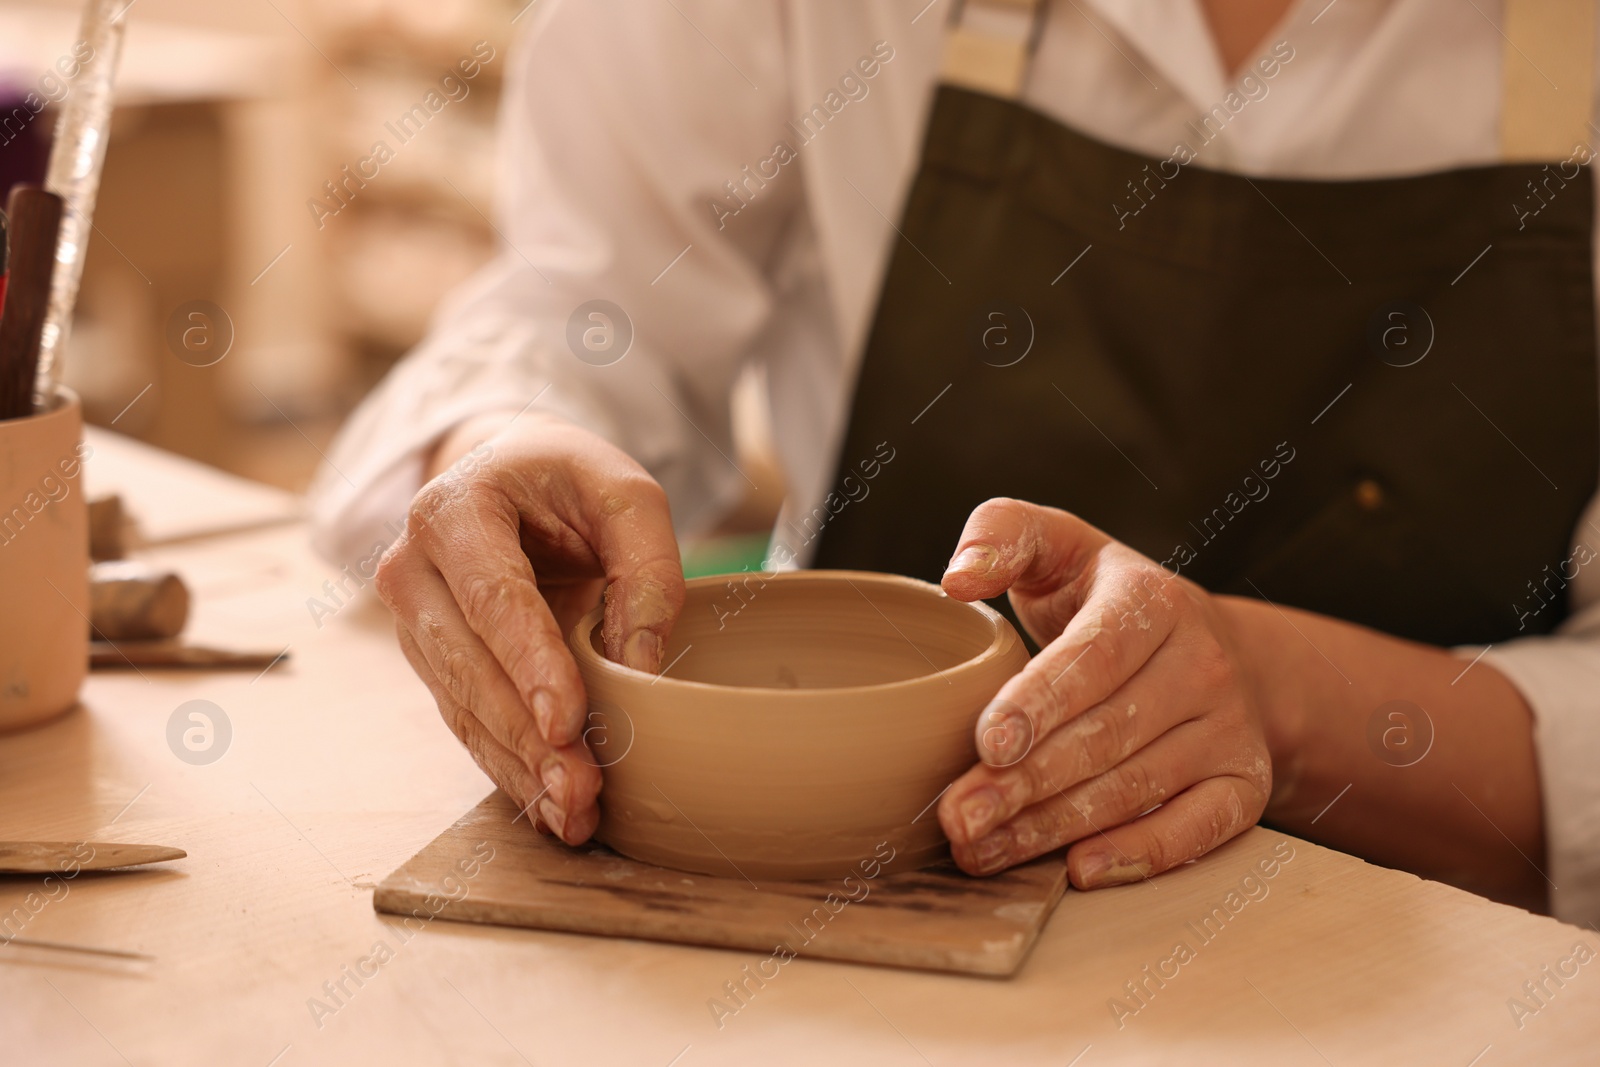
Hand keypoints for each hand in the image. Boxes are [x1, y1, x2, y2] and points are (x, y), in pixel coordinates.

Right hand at [374, 411, 683, 842]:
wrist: (506, 475)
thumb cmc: (568, 483)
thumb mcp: (625, 494)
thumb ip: (647, 568)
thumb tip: (640, 668)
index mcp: (454, 509)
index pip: (493, 596)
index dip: (528, 663)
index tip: (566, 721)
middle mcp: (413, 567)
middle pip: (469, 664)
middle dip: (527, 734)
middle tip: (582, 787)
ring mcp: (412, 620)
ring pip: (462, 706)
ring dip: (518, 765)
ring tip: (574, 813)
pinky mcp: (430, 661)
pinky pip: (465, 722)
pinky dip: (508, 766)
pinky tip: (549, 806)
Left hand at [935, 498, 1271, 887]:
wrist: (1209, 647)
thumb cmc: (1102, 600)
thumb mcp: (1059, 547)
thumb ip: (1003, 535)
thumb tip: (957, 578)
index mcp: (1152, 600)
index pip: (1095, 656)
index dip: (1041, 702)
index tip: (988, 744)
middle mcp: (1202, 662)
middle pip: (1107, 734)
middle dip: (1026, 783)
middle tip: (959, 817)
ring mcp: (1230, 726)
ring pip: (1137, 787)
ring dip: (1055, 828)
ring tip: (981, 850)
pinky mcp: (1245, 782)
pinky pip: (1198, 828)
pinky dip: (1142, 854)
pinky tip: (1080, 870)